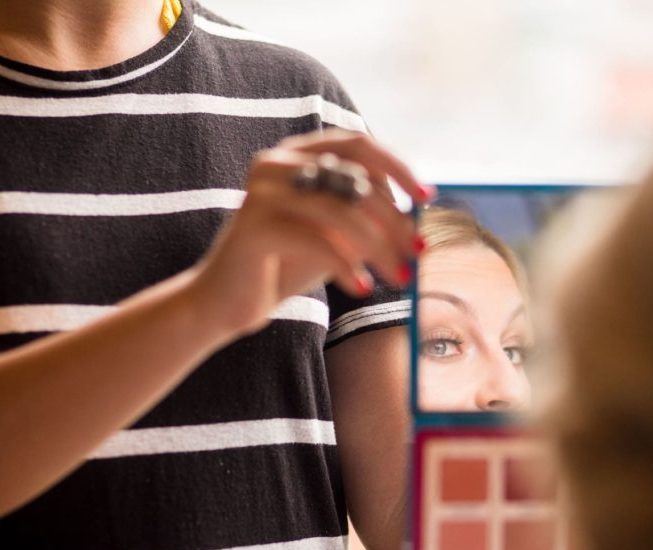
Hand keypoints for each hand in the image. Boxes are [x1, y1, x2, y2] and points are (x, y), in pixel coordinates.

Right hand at [190, 130, 429, 339]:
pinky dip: (346, 266)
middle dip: (395, 220)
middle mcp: (276, 163)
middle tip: (417, 253)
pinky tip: (361, 288)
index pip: (358, 144)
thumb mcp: (334, 237)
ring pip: (341, 211)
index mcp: (297, 155)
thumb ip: (366, 219)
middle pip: (355, 181)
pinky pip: (317, 241)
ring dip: (380, 248)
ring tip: (398, 277)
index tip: (427, 199)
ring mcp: (261, 192)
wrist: (226, 303)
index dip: (398, 168)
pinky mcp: (254, 227)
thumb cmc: (284, 266)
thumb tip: (416, 219)